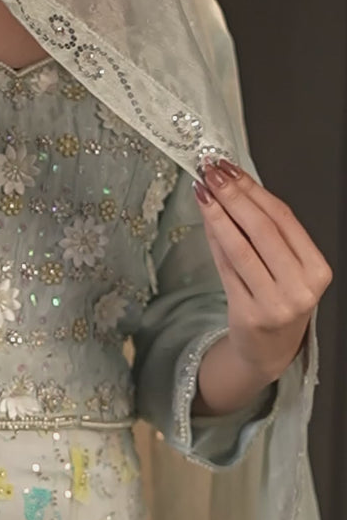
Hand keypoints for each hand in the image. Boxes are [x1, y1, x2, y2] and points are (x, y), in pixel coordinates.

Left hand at [194, 158, 332, 382]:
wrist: (269, 350)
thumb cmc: (278, 300)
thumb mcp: (286, 266)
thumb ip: (266, 230)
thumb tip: (233, 184)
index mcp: (317, 270)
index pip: (284, 218)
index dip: (254, 190)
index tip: (231, 169)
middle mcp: (301, 288)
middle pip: (263, 229)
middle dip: (233, 196)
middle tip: (211, 173)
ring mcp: (275, 304)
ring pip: (241, 247)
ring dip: (218, 214)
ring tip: (203, 191)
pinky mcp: (249, 314)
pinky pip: (227, 268)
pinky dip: (214, 239)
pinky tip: (205, 220)